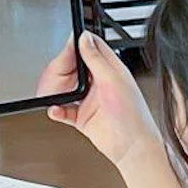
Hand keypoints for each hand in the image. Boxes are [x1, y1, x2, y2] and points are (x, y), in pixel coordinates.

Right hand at [40, 31, 162, 171]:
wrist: (133, 149)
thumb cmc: (134, 117)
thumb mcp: (114, 81)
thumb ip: (97, 60)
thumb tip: (85, 39)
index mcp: (112, 71)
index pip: (94, 48)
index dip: (80, 41)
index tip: (67, 40)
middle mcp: (100, 84)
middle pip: (75, 66)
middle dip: (64, 66)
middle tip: (58, 69)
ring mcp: (91, 101)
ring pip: (67, 87)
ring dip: (58, 88)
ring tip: (54, 88)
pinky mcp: (83, 118)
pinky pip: (64, 111)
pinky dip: (57, 109)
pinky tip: (54, 108)